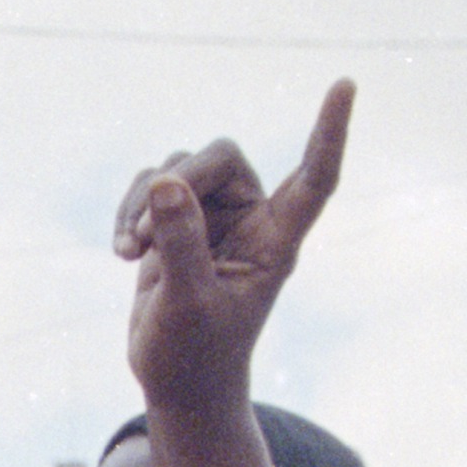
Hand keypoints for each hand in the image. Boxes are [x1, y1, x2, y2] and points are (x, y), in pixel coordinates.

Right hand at [117, 83, 350, 411]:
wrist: (175, 381)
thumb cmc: (195, 354)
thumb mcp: (187, 303)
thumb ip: (180, 244)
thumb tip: (165, 182)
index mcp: (276, 242)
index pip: (315, 179)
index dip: (330, 133)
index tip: (345, 85)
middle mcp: (249, 220)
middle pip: (221, 157)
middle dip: (178, 182)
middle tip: (144, 235)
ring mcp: (211, 217)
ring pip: (178, 167)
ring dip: (144, 203)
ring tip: (132, 252)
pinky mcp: (175, 221)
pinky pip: (150, 185)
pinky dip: (128, 212)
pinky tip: (121, 253)